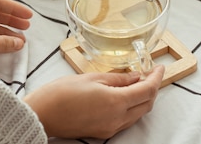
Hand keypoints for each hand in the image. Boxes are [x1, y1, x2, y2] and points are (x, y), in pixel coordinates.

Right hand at [24, 65, 164, 138]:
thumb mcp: (91, 78)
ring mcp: (111, 128)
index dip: (156, 78)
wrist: (42, 114)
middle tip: (149, 74)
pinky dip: (130, 107)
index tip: (159, 68)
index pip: (147, 90)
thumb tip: (135, 77)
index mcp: (115, 102)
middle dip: (152, 89)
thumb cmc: (60, 93)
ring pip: (137, 114)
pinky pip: (125, 120)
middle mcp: (117, 118)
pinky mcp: (103, 132)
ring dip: (142, 99)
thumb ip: (117, 78)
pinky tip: (124, 95)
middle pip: (146, 105)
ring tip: (137, 82)